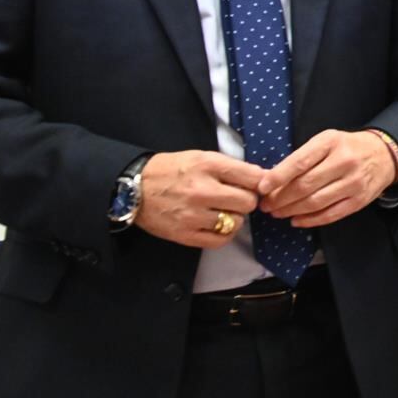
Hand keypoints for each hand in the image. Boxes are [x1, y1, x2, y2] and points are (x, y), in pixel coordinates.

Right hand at [132, 150, 262, 247]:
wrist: (134, 189)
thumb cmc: (171, 170)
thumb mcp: (200, 157)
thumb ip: (231, 167)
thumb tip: (262, 178)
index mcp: (206, 166)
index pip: (251, 176)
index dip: (259, 182)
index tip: (256, 185)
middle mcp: (201, 190)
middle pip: (248, 202)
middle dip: (246, 200)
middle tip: (236, 198)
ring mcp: (193, 215)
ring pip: (236, 222)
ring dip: (234, 217)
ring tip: (223, 211)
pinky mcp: (185, 234)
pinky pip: (220, 240)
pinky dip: (224, 233)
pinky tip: (217, 225)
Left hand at [258, 128, 393, 226]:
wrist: (384, 155)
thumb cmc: (348, 147)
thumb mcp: (326, 141)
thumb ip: (303, 157)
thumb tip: (273, 178)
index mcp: (330, 143)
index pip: (300, 162)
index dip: (278, 177)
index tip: (262, 188)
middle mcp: (343, 162)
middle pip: (305, 185)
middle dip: (281, 198)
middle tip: (266, 204)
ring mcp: (353, 183)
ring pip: (315, 202)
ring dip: (291, 210)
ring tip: (277, 212)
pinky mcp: (359, 200)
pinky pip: (330, 214)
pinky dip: (310, 220)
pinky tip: (296, 220)